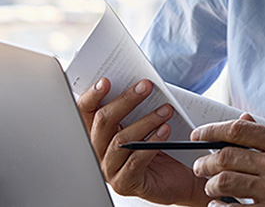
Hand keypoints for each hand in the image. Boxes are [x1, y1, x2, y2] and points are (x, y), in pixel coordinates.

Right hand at [76, 78, 211, 206]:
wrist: (179, 178)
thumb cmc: (161, 146)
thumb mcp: (145, 122)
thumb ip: (136, 107)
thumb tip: (140, 83)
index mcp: (98, 133)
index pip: (85, 111)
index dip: (92, 96)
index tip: (106, 81)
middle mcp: (98, 151)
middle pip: (103, 122)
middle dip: (126, 101)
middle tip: (146, 86)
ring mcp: (109, 169)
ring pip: (120, 140)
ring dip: (146, 121)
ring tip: (166, 109)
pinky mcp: (125, 183)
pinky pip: (135, 161)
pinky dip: (152, 143)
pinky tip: (165, 130)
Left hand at [192, 116, 264, 206]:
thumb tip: (244, 121)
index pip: (238, 130)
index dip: (212, 130)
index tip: (198, 135)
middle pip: (226, 156)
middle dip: (205, 161)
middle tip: (200, 165)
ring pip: (224, 182)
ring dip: (210, 185)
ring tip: (210, 187)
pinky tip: (217, 206)